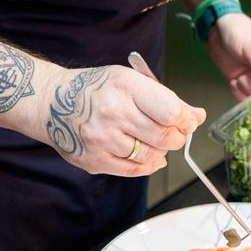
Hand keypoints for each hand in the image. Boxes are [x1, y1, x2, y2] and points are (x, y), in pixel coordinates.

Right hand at [43, 65, 205, 176]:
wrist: (53, 102)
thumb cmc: (97, 89)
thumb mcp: (131, 80)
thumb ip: (166, 99)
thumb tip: (196, 117)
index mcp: (126, 86)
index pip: (171, 111)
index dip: (186, 120)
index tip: (188, 121)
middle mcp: (113, 112)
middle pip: (164, 137)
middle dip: (176, 137)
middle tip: (174, 133)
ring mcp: (102, 139)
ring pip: (151, 156)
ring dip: (160, 151)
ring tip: (152, 139)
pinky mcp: (94, 160)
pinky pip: (134, 170)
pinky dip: (147, 164)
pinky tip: (148, 155)